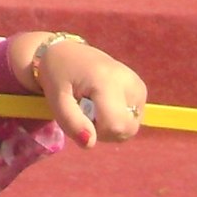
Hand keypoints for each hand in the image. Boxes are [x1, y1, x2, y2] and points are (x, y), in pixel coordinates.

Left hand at [11, 34, 146, 147]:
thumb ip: (71, 123)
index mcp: (107, 81)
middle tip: (85, 113)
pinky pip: (132, 118)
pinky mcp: (140, 89)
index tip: (80, 118)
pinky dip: (117, 118)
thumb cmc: (58, 76)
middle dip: (104, 131)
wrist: (66, 52)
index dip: (97, 132)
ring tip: (92, 106)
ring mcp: (138, 85)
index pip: (115, 125)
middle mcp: (129, 81)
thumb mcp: (56, 99)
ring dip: (110, 125)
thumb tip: (89, 144)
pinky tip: (103, 104)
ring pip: (131, 126)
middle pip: (128, 129)